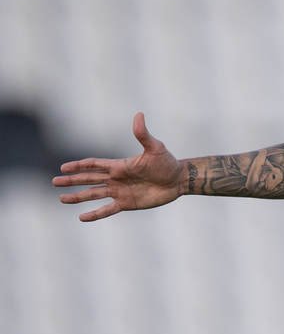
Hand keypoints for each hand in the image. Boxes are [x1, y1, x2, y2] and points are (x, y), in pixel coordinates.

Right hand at [53, 112, 183, 220]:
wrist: (178, 180)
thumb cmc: (167, 162)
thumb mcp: (155, 147)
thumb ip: (143, 134)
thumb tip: (139, 115)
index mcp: (119, 165)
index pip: (94, 164)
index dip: (79, 165)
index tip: (64, 167)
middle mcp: (116, 179)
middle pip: (89, 179)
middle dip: (72, 180)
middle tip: (54, 182)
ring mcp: (120, 192)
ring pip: (94, 195)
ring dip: (78, 197)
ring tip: (62, 199)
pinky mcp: (128, 203)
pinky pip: (108, 209)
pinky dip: (95, 214)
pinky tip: (82, 218)